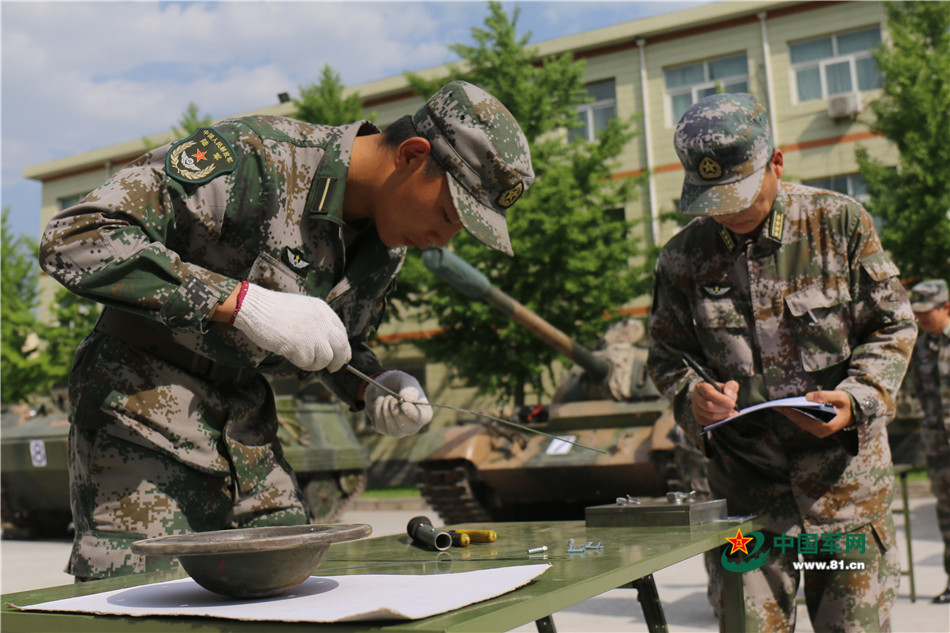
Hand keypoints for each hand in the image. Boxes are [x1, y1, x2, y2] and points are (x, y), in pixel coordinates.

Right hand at [231, 283, 350, 371]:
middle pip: (341, 346)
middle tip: (333, 368)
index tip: (342, 356)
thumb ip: (315, 322)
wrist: (256, 308)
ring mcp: (313, 334)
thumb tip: (323, 342)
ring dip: (316, 364)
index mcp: (323, 310)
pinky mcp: (302, 347)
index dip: (343, 347)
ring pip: (326, 358)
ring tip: (303, 360)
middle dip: (339, 360)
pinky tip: (293, 358)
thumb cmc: (273, 309)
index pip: (342, 332)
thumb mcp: (302, 308)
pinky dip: (302, 364)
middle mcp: (322, 322)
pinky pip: (308, 363)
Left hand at [365, 370, 432, 437]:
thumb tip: (407, 399)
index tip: (403, 405)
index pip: (422, 418)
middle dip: (397, 412)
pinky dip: (378, 411)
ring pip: (393, 430)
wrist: (381, 386)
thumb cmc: (397, 383)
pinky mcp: (384, 430)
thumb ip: (408, 389)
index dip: (413, 413)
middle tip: (391, 398)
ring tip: (386, 398)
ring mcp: (399, 429)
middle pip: (408, 428)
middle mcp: (413, 424)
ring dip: (386, 411)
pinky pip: (380, 426)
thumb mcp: (404, 380)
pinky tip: (380, 402)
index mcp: (423, 412)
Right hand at [690, 379, 739, 426]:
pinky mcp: (698, 418)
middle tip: (733, 409)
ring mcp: (695, 408)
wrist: (715, 399)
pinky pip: (710, 422)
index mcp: (701, 387)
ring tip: (731, 413)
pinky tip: (725, 417)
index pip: (708, 393)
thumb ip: (731, 387)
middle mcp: (695, 397)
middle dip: (723, 409)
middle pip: (709, 406)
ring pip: (710, 415)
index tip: (732, 403)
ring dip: (723, 416)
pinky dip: (719, 421)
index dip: (721, 399)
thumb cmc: (722, 392)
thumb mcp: (728, 385)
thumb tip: (728, 395)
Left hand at [776, 390, 852, 437]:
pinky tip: (788, 410)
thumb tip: (807, 397)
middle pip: (801, 422)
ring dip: (790, 415)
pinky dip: (795, 417)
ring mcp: (820, 432)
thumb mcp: (839, 397)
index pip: (806, 419)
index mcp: (828, 425)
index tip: (782, 407)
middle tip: (776, 406)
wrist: (854, 413)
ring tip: (779, 407)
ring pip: (801, 423)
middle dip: (788, 414)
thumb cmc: (846, 404)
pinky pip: (804, 423)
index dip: (793, 413)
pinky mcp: (817, 430)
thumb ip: (824, 396)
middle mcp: (822, 432)